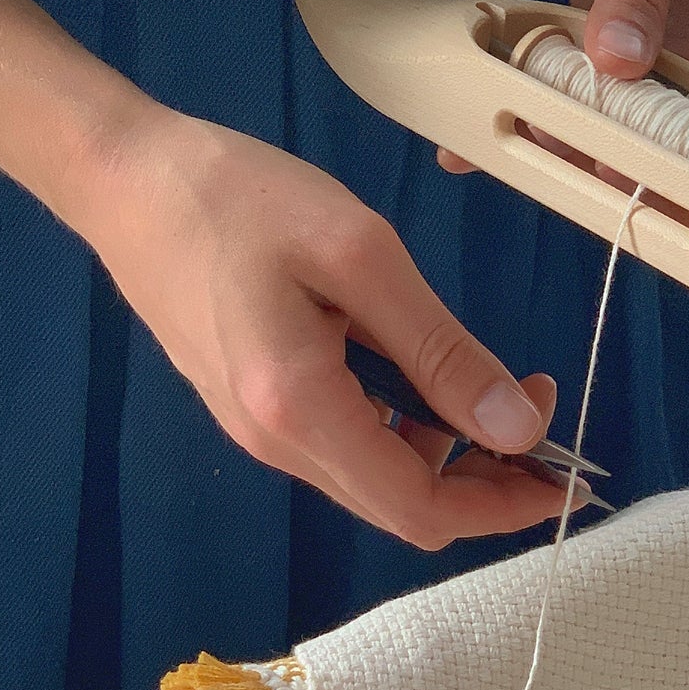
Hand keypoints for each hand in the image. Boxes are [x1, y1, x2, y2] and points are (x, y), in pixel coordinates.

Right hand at [86, 110, 579, 548]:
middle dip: (484, 478)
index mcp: (300, 411)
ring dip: (444, 449)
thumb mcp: (358, 255)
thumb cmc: (237, 198)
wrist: (123, 180)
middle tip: (534, 405)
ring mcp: (255, 429)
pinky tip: (417, 370)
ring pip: (372, 476)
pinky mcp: (247, 405)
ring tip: (486, 378)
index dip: (502, 505)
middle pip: (400, 505)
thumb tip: (517, 428)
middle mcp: (275, 443)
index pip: (420, 509)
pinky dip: (400, 427)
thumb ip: (439, 349)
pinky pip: (341, 443)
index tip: (565, 469)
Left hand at [439, 0, 688, 177]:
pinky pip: (580, 89)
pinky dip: (540, 113)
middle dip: (667, 186)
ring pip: (639, 127)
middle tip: (616, 224)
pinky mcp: (612, 35)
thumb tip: (619, 63)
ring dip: (590, 156)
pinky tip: (479, 143)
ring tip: (535, 184)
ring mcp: (668, 50)